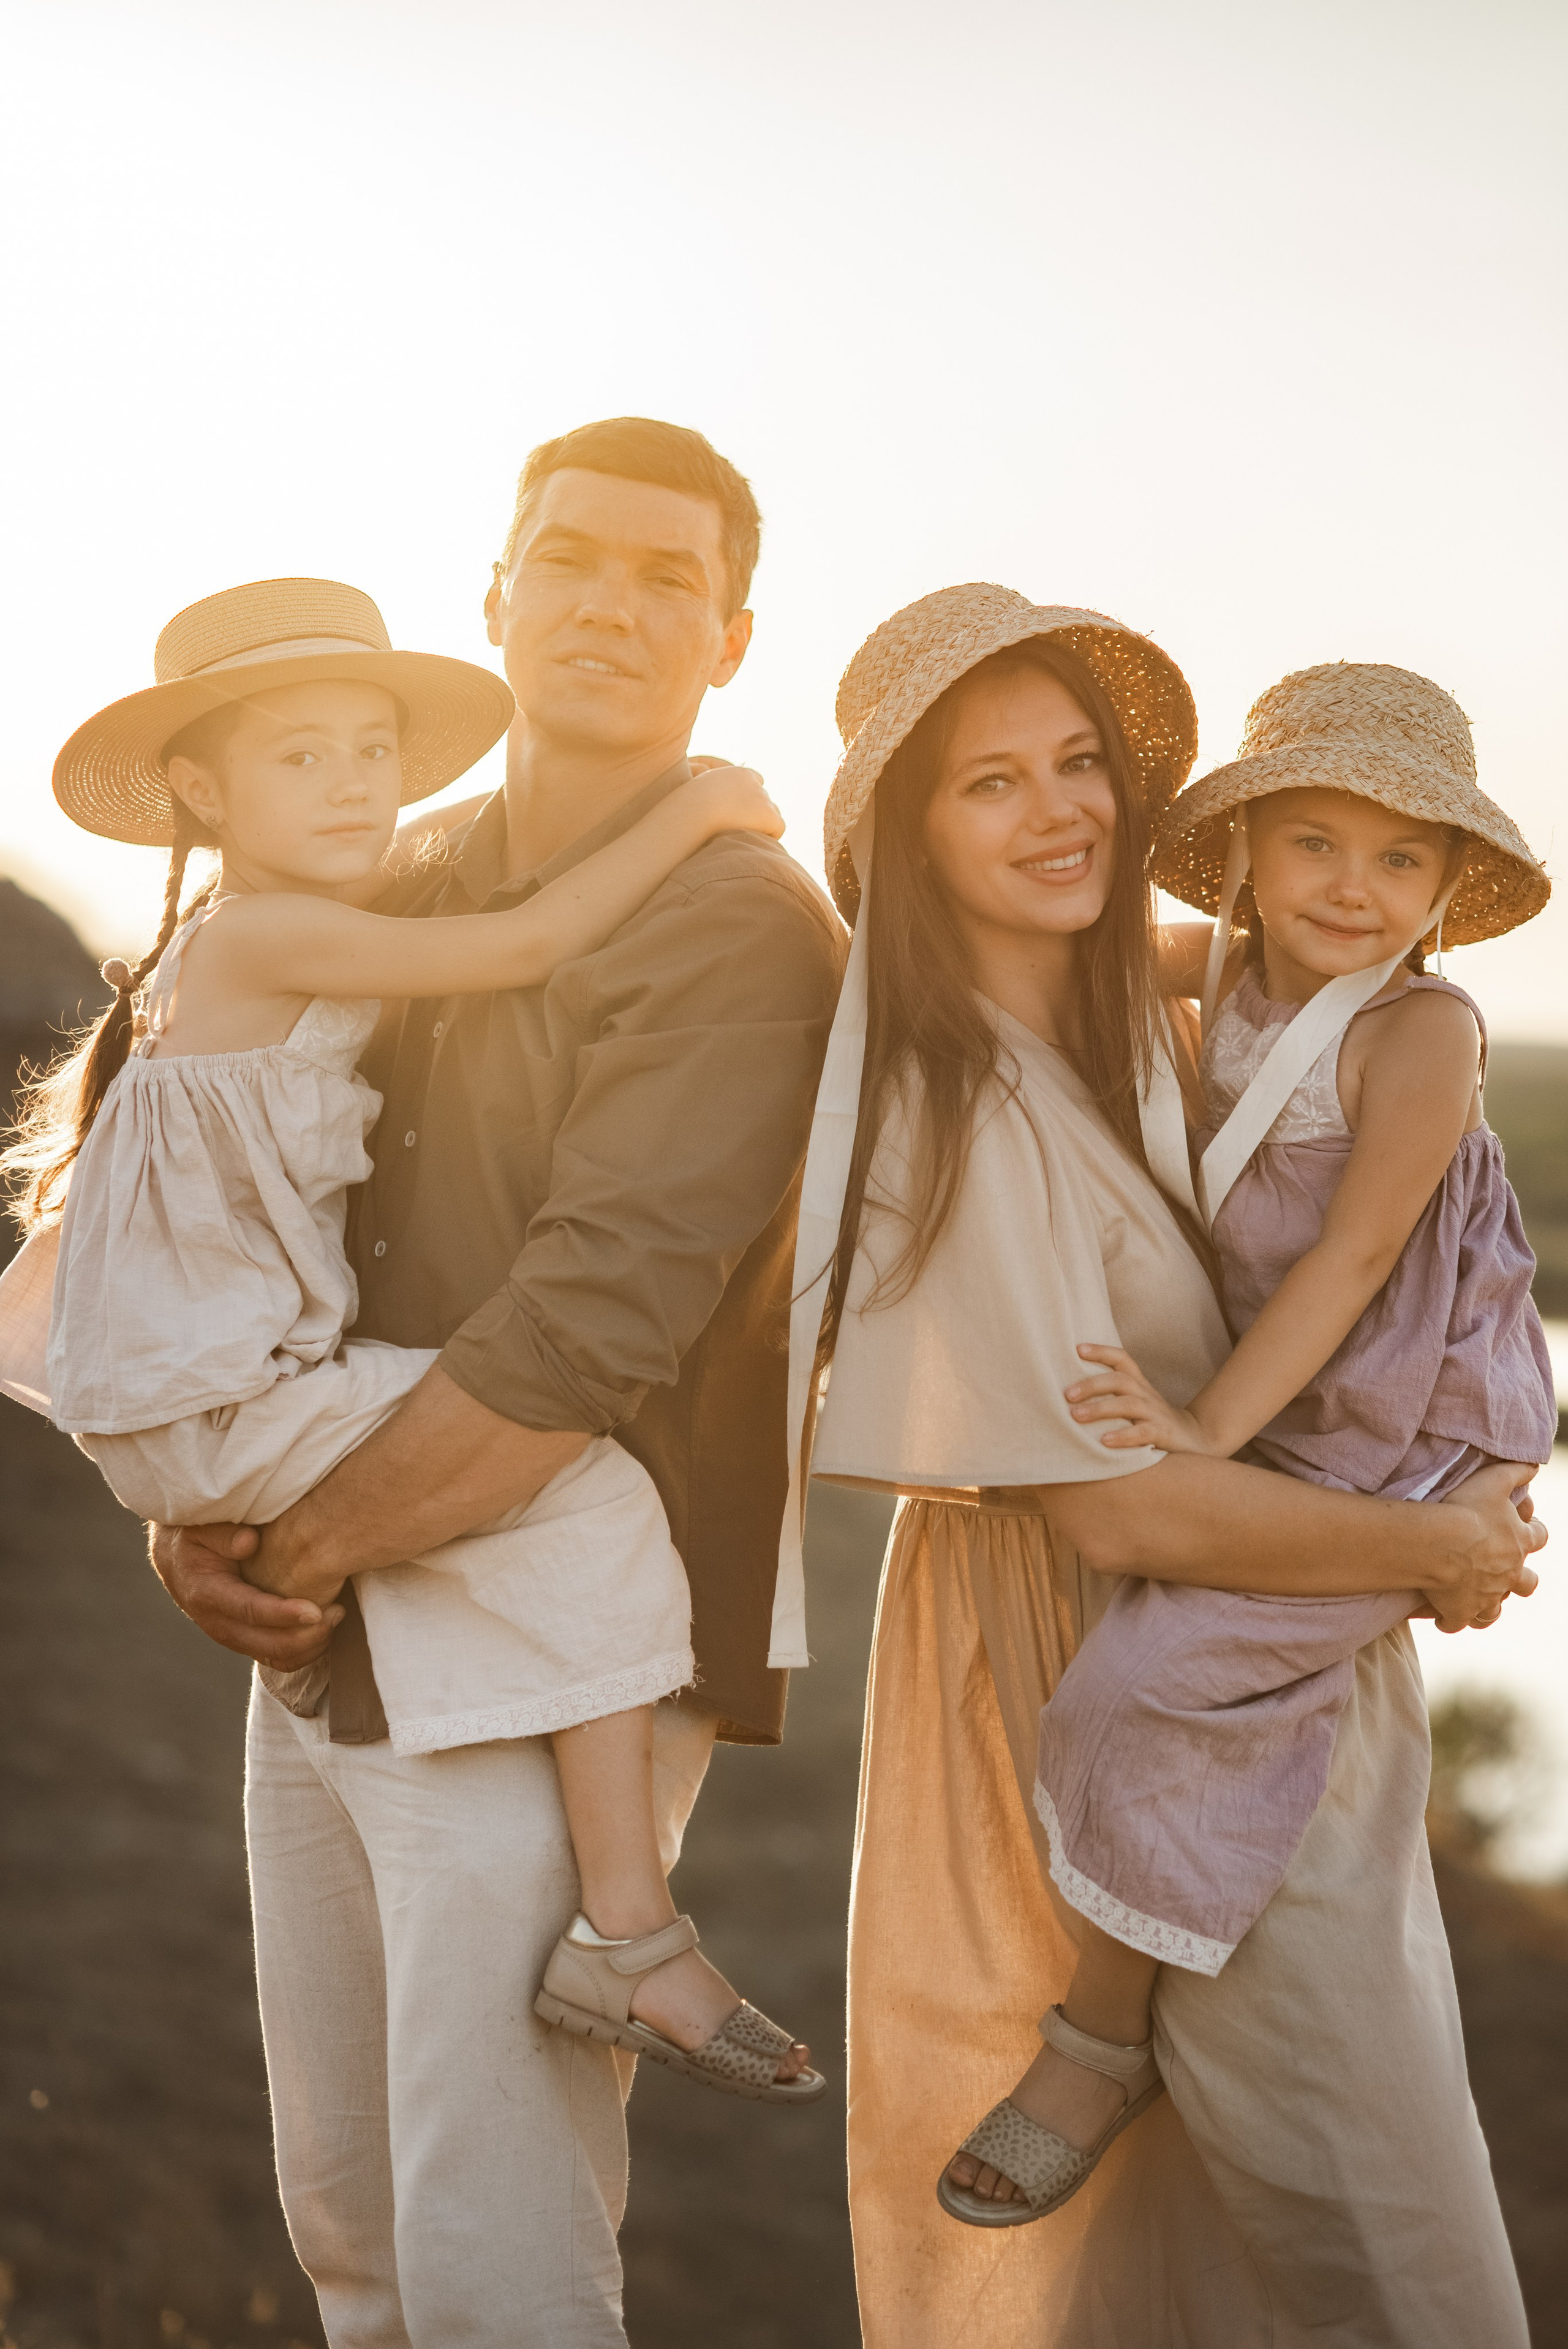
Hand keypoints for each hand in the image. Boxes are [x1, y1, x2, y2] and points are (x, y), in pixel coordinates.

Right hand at [147, 1520, 342, 1667]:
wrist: (177, 1557)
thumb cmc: (194, 1535)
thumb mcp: (201, 1526)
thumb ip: (223, 1533)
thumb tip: (249, 1543)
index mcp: (206, 1593)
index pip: (249, 1610)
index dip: (283, 1614)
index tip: (316, 1611)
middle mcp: (218, 1623)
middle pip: (266, 1645)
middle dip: (305, 1636)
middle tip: (337, 1612)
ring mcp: (232, 1636)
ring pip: (274, 1658)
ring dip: (309, 1645)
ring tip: (337, 1617)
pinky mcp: (245, 1640)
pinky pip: (277, 1658)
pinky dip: (303, 1651)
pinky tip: (325, 1628)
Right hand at [687, 762, 784, 842]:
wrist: (694, 811)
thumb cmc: (688, 807)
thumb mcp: (696, 791)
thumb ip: (711, 793)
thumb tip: (716, 795)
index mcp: (738, 773)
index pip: (755, 780)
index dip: (750, 798)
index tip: (740, 812)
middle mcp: (753, 782)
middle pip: (765, 798)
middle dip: (756, 812)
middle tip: (741, 827)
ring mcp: (762, 798)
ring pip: (772, 812)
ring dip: (761, 823)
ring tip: (744, 836)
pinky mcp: (769, 815)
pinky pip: (778, 827)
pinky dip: (770, 835)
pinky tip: (752, 842)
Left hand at [1065, 1344, 1223, 1454]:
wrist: (1194, 1440)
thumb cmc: (1150, 1420)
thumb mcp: (1132, 1402)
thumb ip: (1109, 1395)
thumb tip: (1066, 1392)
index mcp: (1137, 1383)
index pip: (1121, 1359)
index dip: (1102, 1351)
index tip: (1078, 1349)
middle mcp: (1145, 1393)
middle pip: (1120, 1379)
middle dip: (1092, 1385)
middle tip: (1067, 1394)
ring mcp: (1155, 1413)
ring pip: (1128, 1404)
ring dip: (1100, 1409)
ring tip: (1076, 1416)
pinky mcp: (1162, 1434)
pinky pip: (1143, 1433)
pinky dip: (1123, 1436)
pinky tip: (1104, 1441)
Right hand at [1421, 1461, 1545, 1630]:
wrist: (1439, 1544)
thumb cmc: (1465, 1509)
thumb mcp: (1494, 1480)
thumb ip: (1516, 1471)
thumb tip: (1533, 1465)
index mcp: (1520, 1542)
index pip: (1539, 1537)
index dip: (1535, 1532)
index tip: (1528, 1528)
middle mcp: (1509, 1574)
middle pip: (1527, 1583)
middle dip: (1520, 1580)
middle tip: (1504, 1572)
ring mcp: (1486, 1597)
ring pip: (1494, 1611)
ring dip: (1488, 1607)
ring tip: (1475, 1601)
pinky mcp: (1460, 1611)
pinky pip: (1458, 1623)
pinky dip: (1451, 1621)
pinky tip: (1441, 1617)